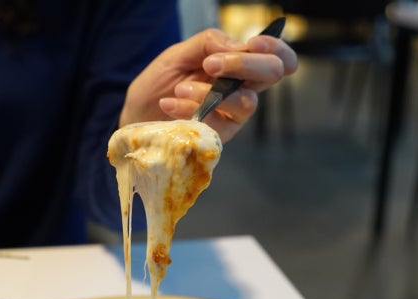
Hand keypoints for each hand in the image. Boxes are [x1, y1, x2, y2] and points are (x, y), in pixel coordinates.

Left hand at [120, 27, 297, 141]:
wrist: (138, 111)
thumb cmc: (162, 82)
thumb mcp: (180, 53)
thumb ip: (210, 43)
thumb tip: (239, 46)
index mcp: (240, 66)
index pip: (279, 58)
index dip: (277, 49)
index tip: (253, 42)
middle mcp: (244, 90)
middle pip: (273, 74)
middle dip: (246, 65)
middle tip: (211, 64)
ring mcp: (233, 115)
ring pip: (247, 102)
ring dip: (210, 92)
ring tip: (180, 87)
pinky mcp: (219, 136)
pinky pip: (217, 123)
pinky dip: (191, 109)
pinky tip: (170, 103)